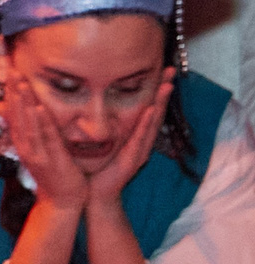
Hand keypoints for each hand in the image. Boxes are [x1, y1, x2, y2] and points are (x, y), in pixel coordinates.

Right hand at [0, 75, 88, 210]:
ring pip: (28, 123)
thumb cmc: (55, 176)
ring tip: (22, 82)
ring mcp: (37, 153)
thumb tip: (33, 115)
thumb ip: (37, 133)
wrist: (61, 203)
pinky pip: (46, 138)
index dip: (12, 93)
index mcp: (23, 142)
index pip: (14, 113)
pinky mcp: (51, 160)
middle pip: (17, 114)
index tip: (10, 74)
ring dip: (25, 102)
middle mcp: (26, 146)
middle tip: (12, 70)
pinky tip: (40, 108)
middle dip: (15, 91)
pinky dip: (42, 122)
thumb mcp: (42, 151)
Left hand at [89, 73, 174, 208]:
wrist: (94, 194)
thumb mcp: (104, 140)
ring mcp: (139, 150)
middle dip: (163, 90)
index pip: (147, 108)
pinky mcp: (132, 159)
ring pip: (152, 123)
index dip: (154, 90)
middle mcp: (140, 141)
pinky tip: (152, 110)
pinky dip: (147, 124)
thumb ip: (104, 125)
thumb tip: (94, 102)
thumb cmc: (98, 167)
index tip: (159, 70)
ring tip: (167, 85)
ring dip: (160, 103)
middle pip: (156, 111)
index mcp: (134, 136)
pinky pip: (140, 139)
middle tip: (169, 69)